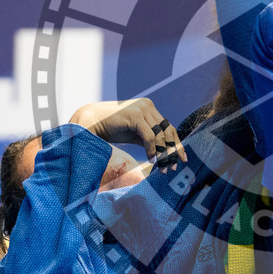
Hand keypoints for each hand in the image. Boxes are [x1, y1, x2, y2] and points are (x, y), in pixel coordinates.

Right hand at [69, 99, 187, 171]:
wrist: (90, 122)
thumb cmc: (111, 128)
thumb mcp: (134, 134)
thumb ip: (149, 139)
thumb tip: (164, 153)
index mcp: (149, 108)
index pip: (169, 127)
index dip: (176, 144)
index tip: (181, 159)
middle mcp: (148, 106)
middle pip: (168, 131)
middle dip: (173, 150)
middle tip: (173, 167)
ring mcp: (142, 109)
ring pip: (160, 135)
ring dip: (163, 153)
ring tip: (163, 168)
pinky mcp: (135, 116)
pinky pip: (149, 137)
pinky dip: (152, 150)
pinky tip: (151, 160)